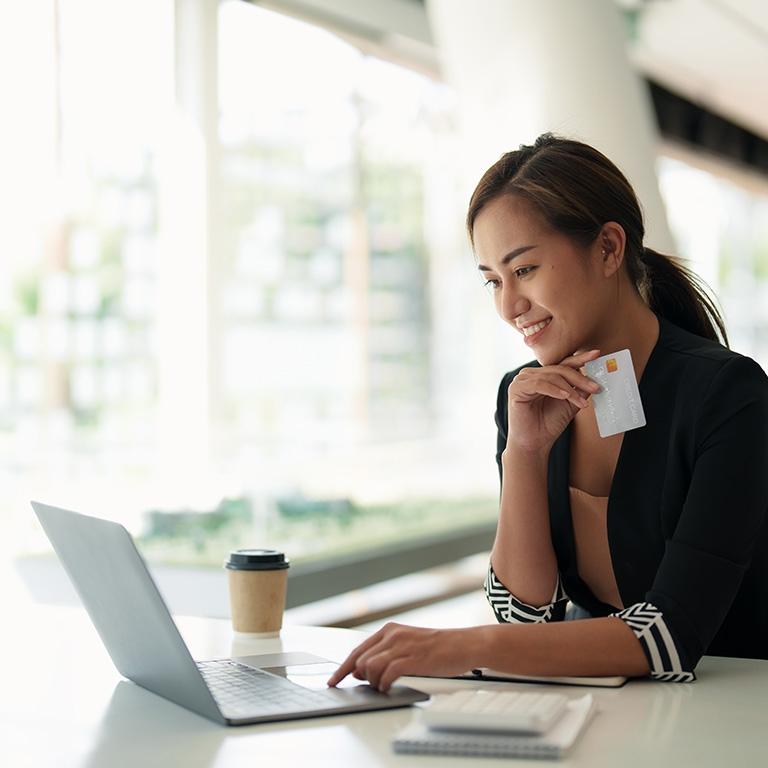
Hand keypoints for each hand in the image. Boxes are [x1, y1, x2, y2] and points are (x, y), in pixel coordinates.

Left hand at [326, 623, 476, 691]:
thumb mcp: (407, 645)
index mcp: (389, 630)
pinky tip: (388, 687)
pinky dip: (384, 684)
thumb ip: (384, 655)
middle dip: (357, 677)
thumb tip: (359, 671)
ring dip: (373, 682)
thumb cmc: (437, 648)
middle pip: (360, 659)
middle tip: (364, 687)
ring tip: (382, 686)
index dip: (342, 667)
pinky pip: (387, 674)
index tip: (333, 680)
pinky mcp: (412, 659)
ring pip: (370, 667)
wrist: (463, 644)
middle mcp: (393, 635)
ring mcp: (402, 646)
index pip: (358, 650)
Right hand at [506, 349, 601, 453]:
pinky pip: (539, 384)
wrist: (534, 443)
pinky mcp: (516, 388)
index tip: (596, 354)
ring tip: (581, 402)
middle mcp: (531, 374)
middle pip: (559, 369)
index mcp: (542, 376)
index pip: (563, 364)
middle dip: (579, 379)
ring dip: (570, 389)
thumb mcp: (569, 404)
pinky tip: (565, 396)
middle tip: (595, 388)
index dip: (580, 359)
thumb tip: (593, 379)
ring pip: (551, 376)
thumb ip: (579, 390)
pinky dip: (554, 390)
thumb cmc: (548, 425)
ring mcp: (522, 380)